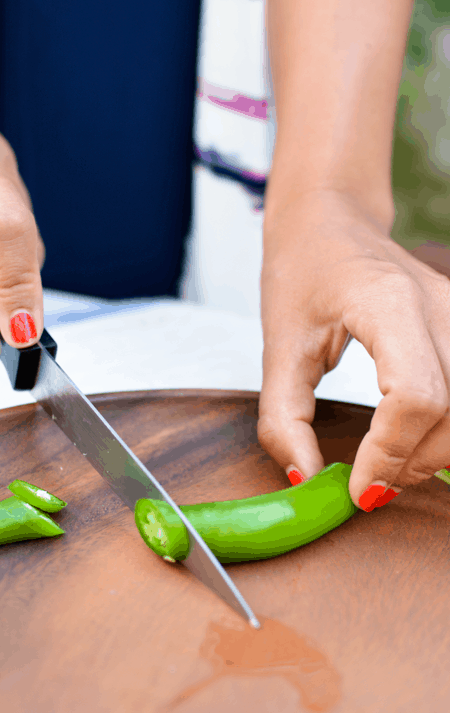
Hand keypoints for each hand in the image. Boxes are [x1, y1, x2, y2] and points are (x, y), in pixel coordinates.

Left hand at [258, 190, 449, 510]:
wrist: (331, 222)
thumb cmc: (302, 273)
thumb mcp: (278, 345)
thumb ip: (283, 418)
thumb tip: (304, 481)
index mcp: (387, 303)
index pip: (415, 396)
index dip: (389, 455)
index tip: (358, 490)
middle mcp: (440, 306)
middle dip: (412, 463)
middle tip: (369, 485)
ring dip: (438, 454)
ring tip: (390, 466)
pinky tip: (416, 443)